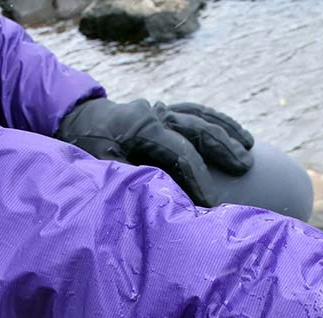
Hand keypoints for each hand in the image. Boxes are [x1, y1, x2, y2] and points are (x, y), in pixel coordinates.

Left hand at [56, 98, 254, 205]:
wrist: (73, 122)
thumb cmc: (85, 151)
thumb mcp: (100, 170)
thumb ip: (130, 182)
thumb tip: (162, 202)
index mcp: (140, 127)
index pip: (180, 153)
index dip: (199, 179)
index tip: (213, 203)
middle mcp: (154, 113)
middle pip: (198, 128)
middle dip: (224, 148)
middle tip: (245, 168)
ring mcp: (160, 109)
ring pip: (201, 116)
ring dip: (227, 131)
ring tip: (249, 149)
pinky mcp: (163, 111)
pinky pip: (196, 112)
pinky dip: (217, 121)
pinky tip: (236, 134)